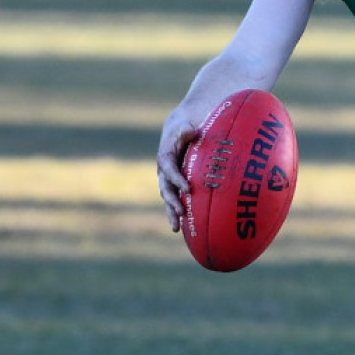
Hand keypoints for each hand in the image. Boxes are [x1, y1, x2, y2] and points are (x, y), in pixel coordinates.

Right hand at [155, 104, 202, 232]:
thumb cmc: (184, 127)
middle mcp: (164, 171)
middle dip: (173, 201)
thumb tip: (190, 131)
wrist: (179, 129)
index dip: (177, 180)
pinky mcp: (175, 185)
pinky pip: (175, 200)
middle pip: (166, 188)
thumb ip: (186, 130)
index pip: (169, 170)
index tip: (188, 189)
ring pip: (169, 198)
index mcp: (165, 157)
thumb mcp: (184, 125)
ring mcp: (168, 180)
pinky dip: (177, 212)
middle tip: (181, 213)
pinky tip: (183, 228)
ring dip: (171, 212)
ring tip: (175, 228)